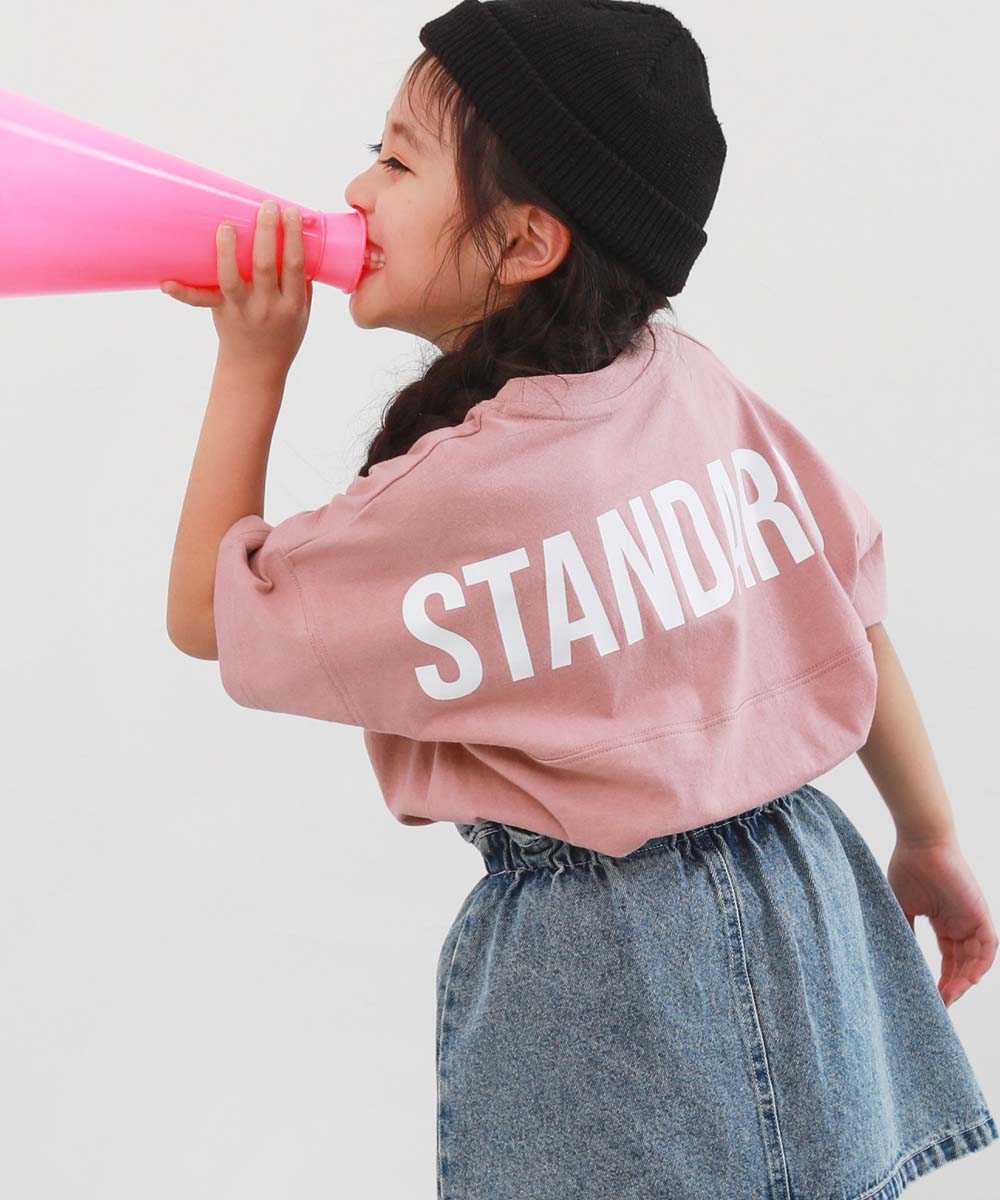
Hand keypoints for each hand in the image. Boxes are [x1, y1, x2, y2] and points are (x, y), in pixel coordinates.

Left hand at [160, 199, 312, 377]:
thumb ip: (299, 283)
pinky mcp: (220, 312)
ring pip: (231, 278)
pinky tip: (165, 281)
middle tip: (267, 206)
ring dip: (228, 250)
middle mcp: (266, 307)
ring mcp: (241, 310)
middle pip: (264, 265)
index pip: (294, 266)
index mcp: (291, 305)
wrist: (257, 369)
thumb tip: (295, 239)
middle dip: (266, 232)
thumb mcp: (302, 313)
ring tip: (227, 226)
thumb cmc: (283, 335)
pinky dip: (182, 292)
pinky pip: (200, 301)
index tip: (290, 212)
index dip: (293, 237)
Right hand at [886, 834, 996, 1006]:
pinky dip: (981, 964)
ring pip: (976, 959)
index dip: (940, 979)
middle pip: (962, 964)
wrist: (920, 843)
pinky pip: (987, 946)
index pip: (947, 959)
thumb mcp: (901, 906)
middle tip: (940, 1004)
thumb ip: (904, 930)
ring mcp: (971, 918)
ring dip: (965, 980)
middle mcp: (960, 923)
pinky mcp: (980, 913)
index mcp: (943, 922)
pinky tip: (969, 980)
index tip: (930, 997)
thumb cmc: (908, 867)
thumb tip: (898, 956)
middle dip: (952, 986)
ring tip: (950, 996)